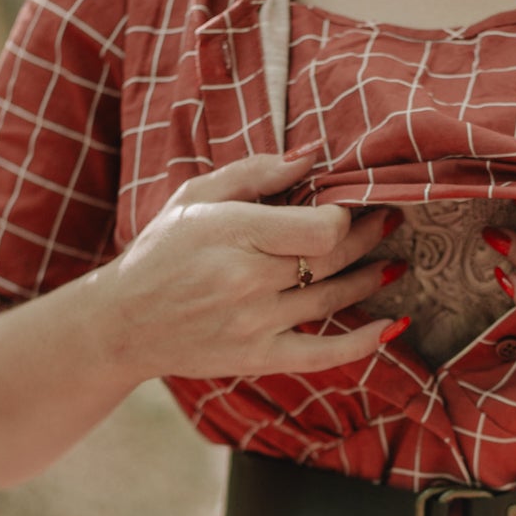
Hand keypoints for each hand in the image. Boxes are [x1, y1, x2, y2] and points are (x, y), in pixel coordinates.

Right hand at [101, 151, 399, 380]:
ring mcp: (255, 326)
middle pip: (333, 260)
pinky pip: (324, 355)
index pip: (321, 228)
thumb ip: (255, 173)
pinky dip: (364, 343)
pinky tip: (392, 325)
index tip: (346, 203)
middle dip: (368, 237)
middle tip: (388, 220)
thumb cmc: (161, 250)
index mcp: (235, 235)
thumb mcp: (196, 195)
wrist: (122, 323)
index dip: (345, 214)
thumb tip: (312, 156)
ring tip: (393, 261)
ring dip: (371, 279)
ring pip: (333, 301)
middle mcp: (248, 283)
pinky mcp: (258, 358)